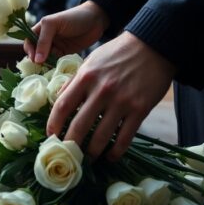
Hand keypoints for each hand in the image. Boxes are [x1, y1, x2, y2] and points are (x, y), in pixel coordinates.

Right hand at [24, 1, 109, 63]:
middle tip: (41, 66)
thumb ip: (43, 41)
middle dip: (37, 60)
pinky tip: (58, 69)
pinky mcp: (65, 54)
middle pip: (36, 52)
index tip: (34, 59)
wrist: (96, 20)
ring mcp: (56, 47)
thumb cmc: (74, 17)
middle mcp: (47, 39)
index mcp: (41, 29)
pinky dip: (56, 66)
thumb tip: (36, 60)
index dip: (29, 50)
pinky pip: (57, 62)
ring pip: (46, 59)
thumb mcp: (54, 24)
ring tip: (50, 69)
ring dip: (46, 65)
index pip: (29, 41)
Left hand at [48, 31, 175, 161]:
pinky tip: (110, 157)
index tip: (50, 136)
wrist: (153, 46)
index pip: (63, 106)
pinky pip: (124, 138)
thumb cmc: (118, 53)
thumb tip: (58, 100)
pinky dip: (115, 152)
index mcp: (86, 77)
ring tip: (88, 158)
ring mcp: (121, 101)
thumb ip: (74, 81)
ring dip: (92, 152)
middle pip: (79, 126)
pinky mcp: (140, 109)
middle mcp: (101, 90)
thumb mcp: (91, 61)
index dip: (53, 125)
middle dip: (70, 144)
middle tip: (68, 154)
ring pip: (101, 136)